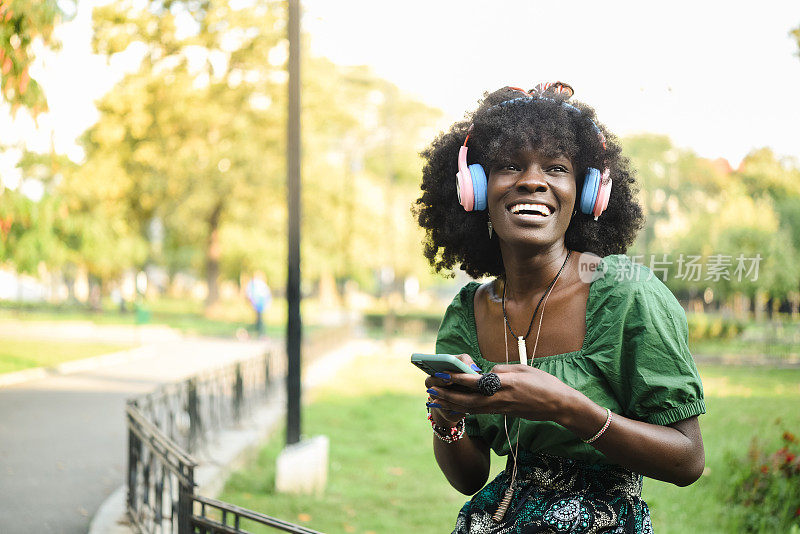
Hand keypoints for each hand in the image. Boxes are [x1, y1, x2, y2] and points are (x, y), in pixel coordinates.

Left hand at [426, 361, 573, 422]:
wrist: (558, 405)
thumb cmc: (543, 383)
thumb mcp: (522, 369)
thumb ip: (501, 370)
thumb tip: (484, 373)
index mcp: (505, 383)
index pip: (476, 381)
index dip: (457, 378)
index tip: (442, 374)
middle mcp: (500, 398)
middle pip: (468, 399)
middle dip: (447, 395)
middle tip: (430, 390)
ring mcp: (501, 407)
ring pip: (471, 407)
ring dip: (452, 404)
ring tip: (435, 400)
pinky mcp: (502, 413)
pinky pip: (479, 412)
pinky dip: (463, 409)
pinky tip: (453, 407)